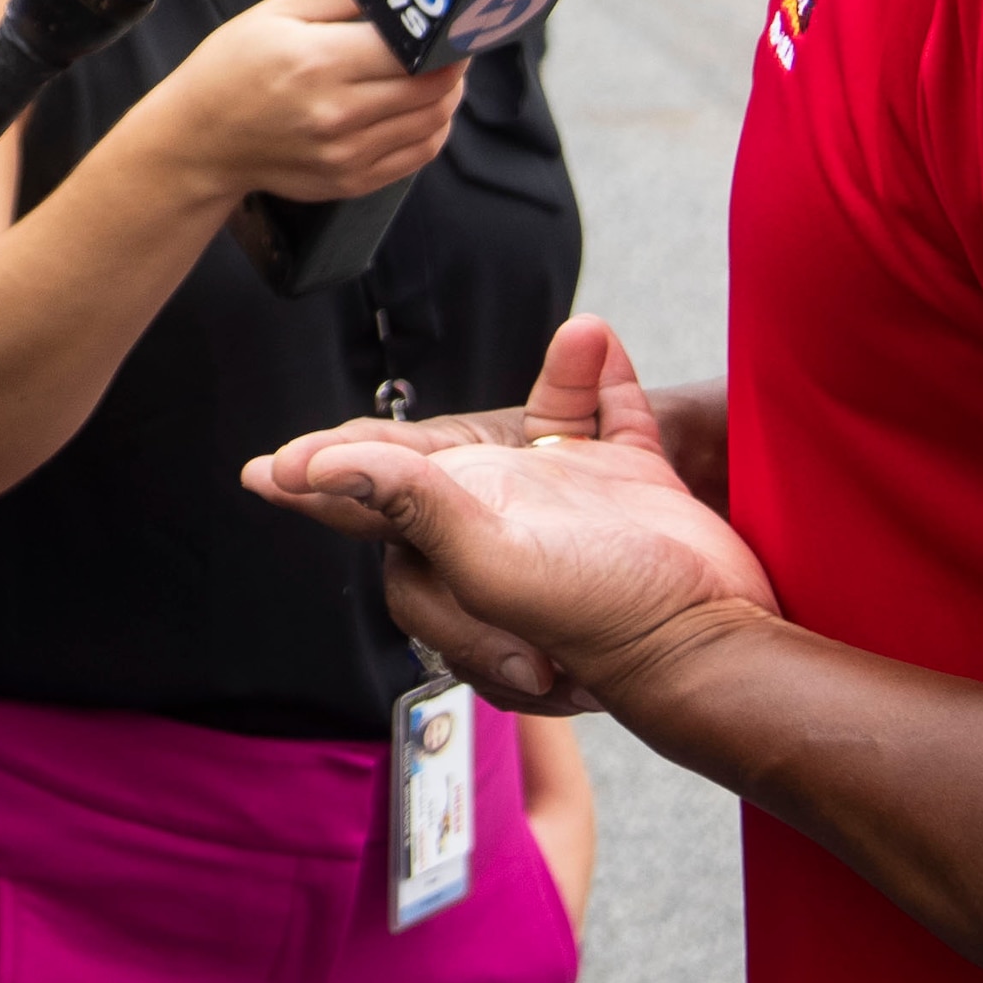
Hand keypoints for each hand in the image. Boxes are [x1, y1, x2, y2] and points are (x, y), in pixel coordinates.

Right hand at [154, 0, 468, 203]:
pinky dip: (434, 127)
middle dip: (452, 60)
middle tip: (450, 42)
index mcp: (318, 61)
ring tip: (438, 71)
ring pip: (434, 121)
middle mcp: (337, 113)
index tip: (450, 19)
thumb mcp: (275, 12)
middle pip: (433, 86)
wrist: (200, 141)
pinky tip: (421, 106)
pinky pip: (419, 153)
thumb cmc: (232, 70)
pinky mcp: (352, 180)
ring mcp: (347, 154)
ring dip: (448, 93)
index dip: (442, 31)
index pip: (411, 46)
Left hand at [242, 319, 779, 712]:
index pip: (373, 502)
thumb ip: (410, 506)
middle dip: (413, 441)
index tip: (268, 471)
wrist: (714, 642)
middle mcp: (509, 518)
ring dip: (554, 381)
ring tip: (573, 342)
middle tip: (359, 431)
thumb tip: (310, 467)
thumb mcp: (490, 563)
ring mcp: (576, 502)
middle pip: (442, 463)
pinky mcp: (638, 489)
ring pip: (541, 428)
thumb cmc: (601, 620)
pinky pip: (612, 418)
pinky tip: (597, 340)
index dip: (324, 481)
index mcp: (459, 538)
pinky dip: (603, 380)